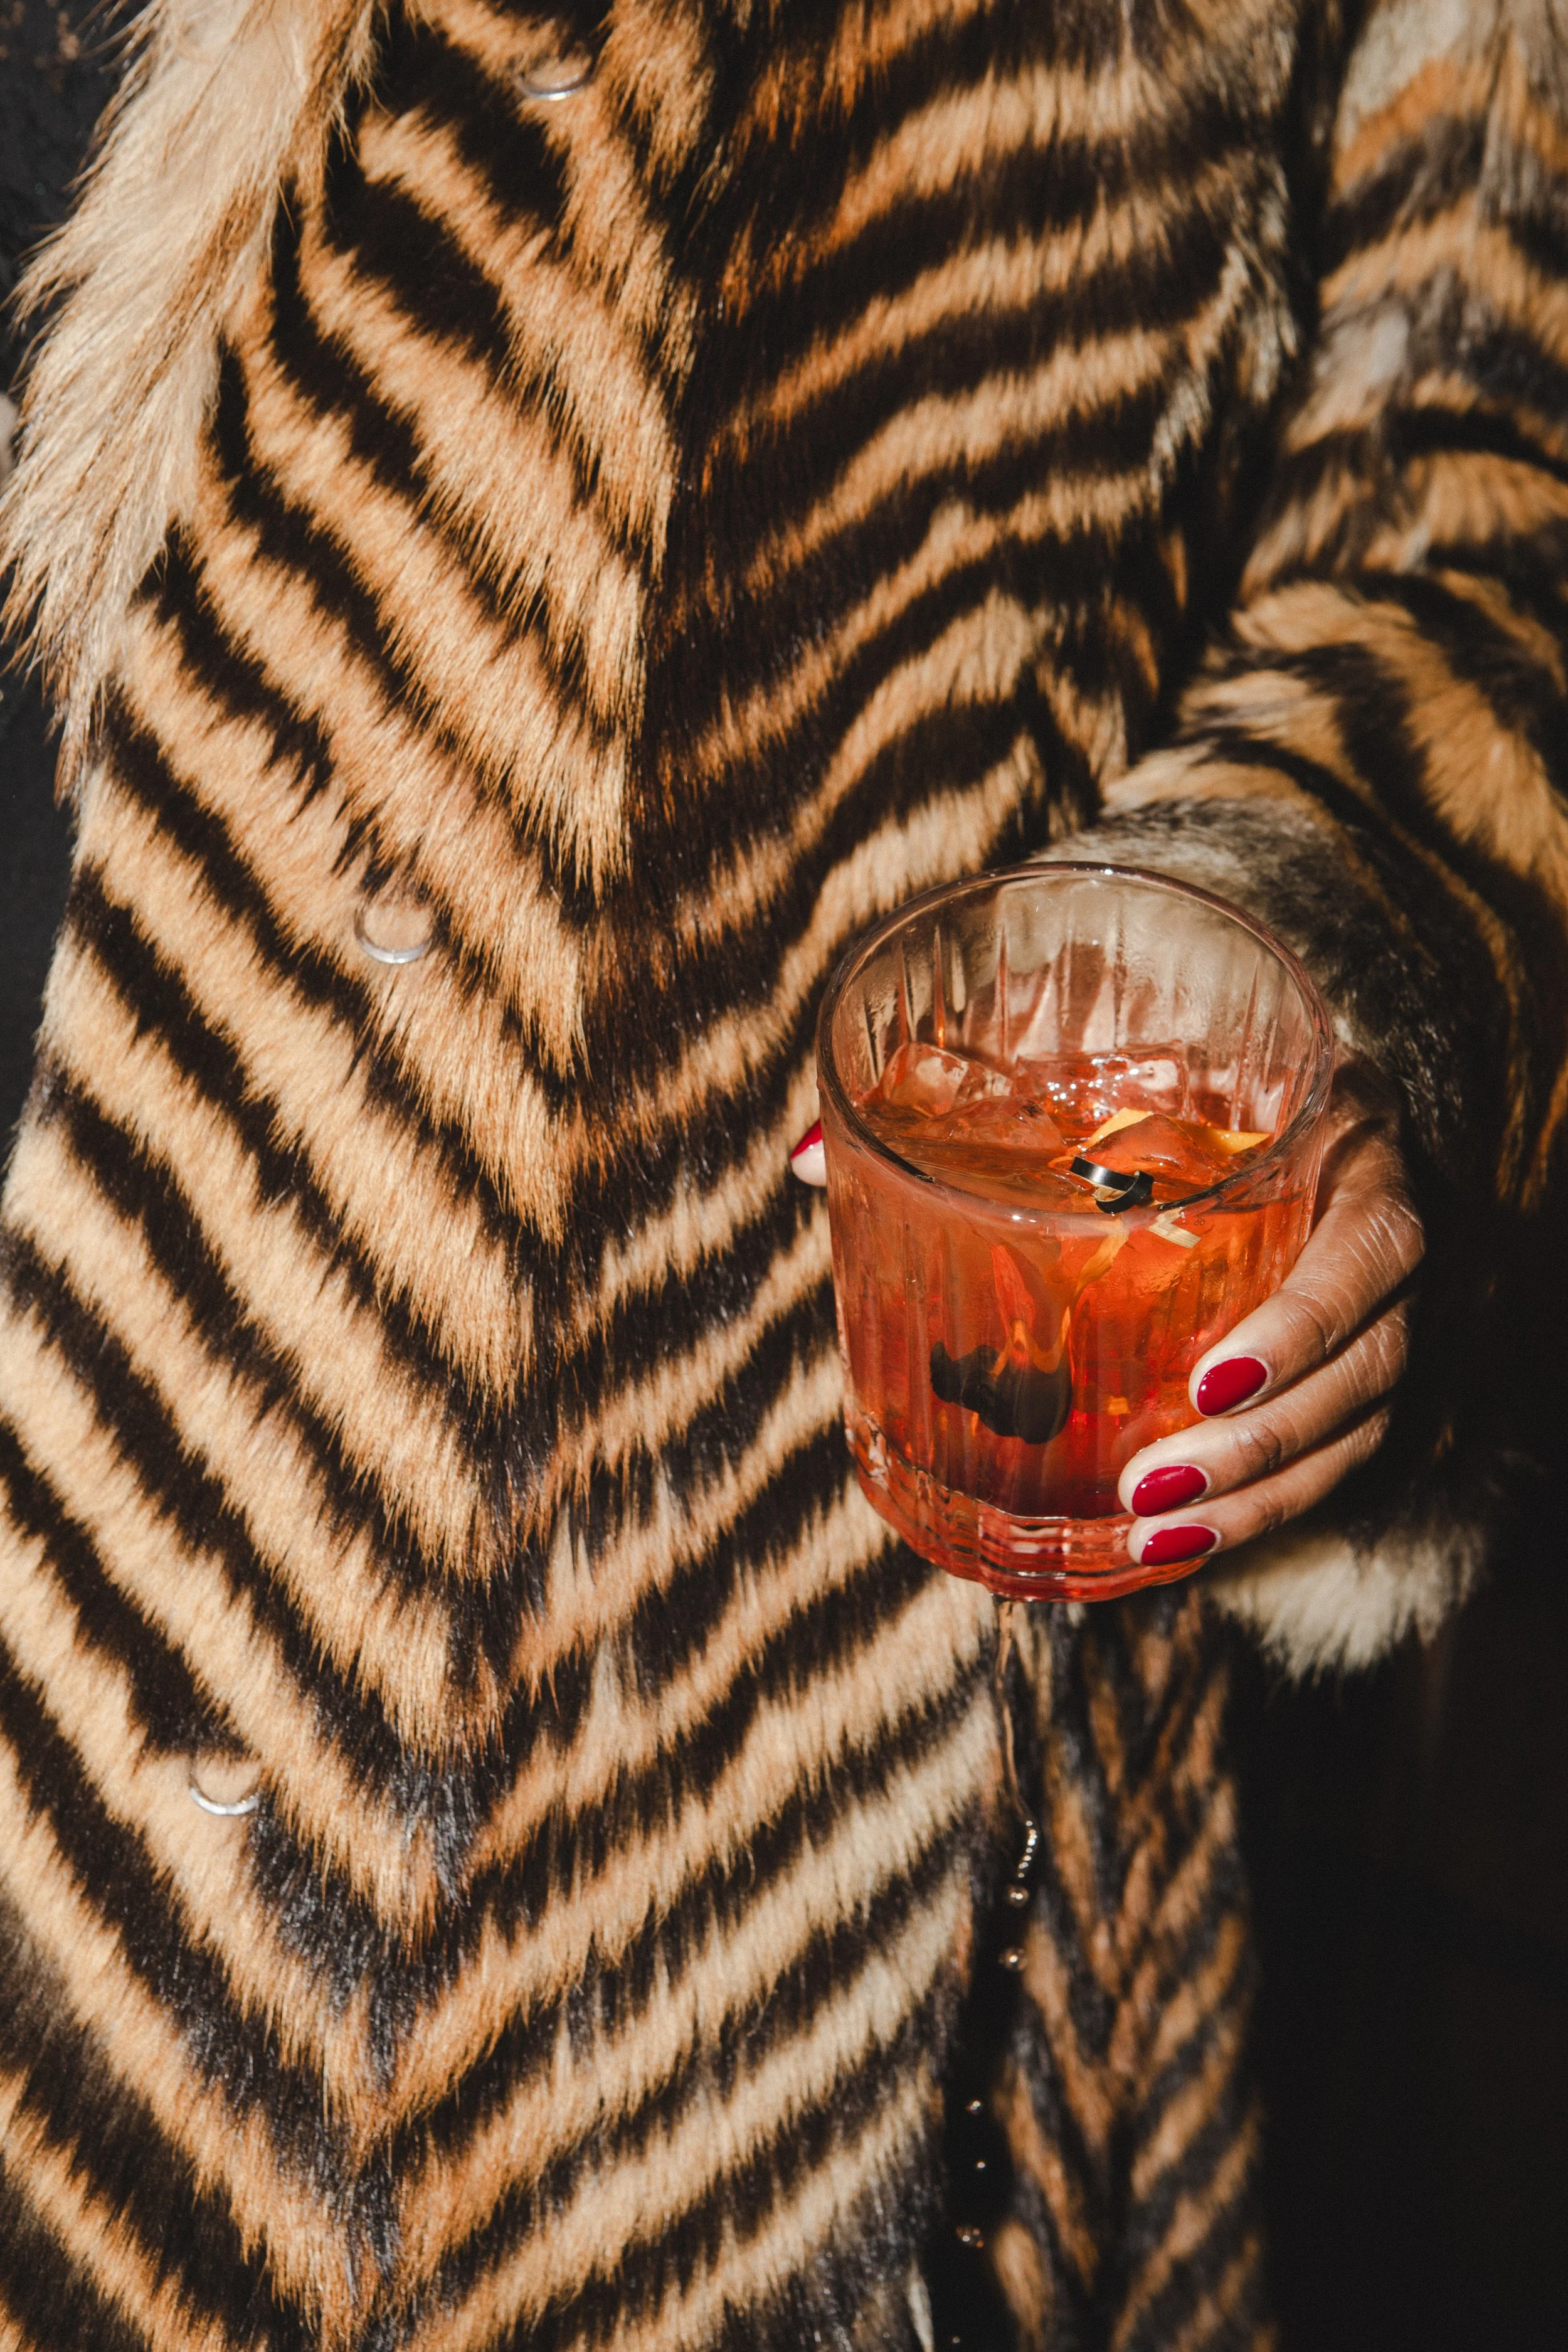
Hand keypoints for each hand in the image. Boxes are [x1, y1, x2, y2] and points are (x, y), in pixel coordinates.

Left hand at [1118, 1063, 1423, 1569]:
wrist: (1297, 1095)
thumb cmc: (1227, 1073)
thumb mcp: (1191, 1056)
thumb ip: (1121, 1082)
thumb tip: (975, 1107)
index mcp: (1367, 1161)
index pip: (1368, 1257)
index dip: (1300, 1330)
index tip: (1212, 1383)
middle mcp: (1400, 1254)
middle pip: (1366, 1373)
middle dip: (1259, 1446)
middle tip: (1151, 1488)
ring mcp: (1393, 1326)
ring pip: (1354, 1438)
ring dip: (1255, 1501)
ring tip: (1155, 1540)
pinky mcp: (1364, 1385)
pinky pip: (1330, 1465)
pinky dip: (1256, 1512)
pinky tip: (1178, 1545)